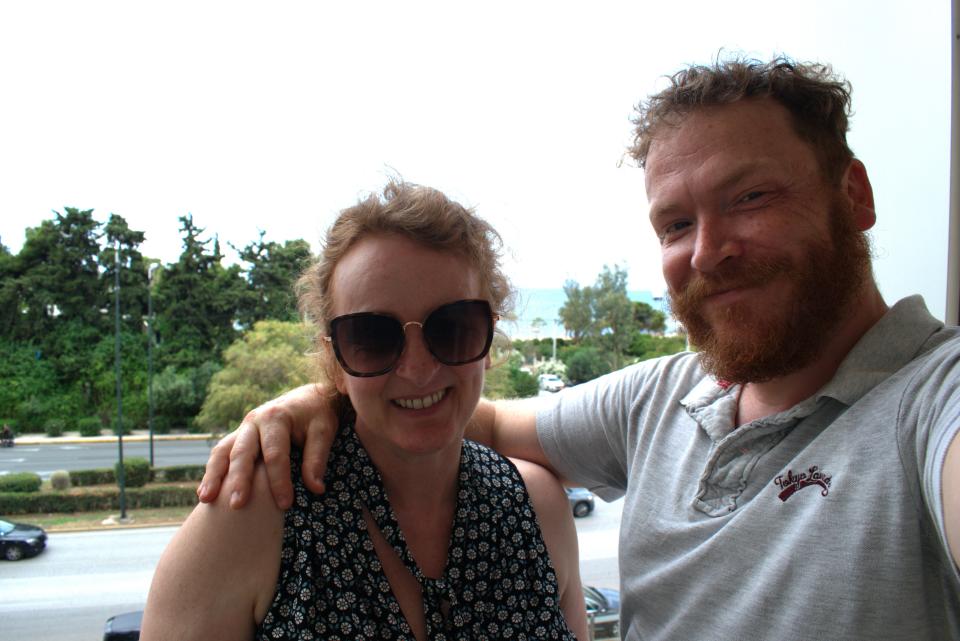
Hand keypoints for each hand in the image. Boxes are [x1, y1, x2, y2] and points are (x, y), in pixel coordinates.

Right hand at [197, 384, 335, 509]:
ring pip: (223, 451)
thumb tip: (315, 489)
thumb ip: (317, 458)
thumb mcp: (324, 430)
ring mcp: (243, 429)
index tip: (284, 505)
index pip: (275, 454)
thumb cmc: (317, 415)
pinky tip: (207, 493)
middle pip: (243, 452)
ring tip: (206, 499)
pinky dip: (212, 472)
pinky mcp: (238, 437)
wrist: (307, 397)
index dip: (279, 480)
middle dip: (239, 479)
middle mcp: (254, 421)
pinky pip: (221, 453)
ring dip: (214, 475)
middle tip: (237, 505)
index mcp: (276, 417)